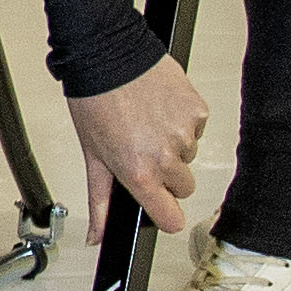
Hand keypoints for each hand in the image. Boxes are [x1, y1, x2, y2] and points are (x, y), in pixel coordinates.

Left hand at [67, 55, 208, 232]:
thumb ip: (100, 201)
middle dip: (166, 175)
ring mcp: (185, 133)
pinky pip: (196, 128)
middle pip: (182, 187)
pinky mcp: (197, 110)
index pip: (171, 218)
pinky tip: (159, 108)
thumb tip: (96, 237)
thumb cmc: (95, 101)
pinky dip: (181, 122)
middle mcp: (166, 156)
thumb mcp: (93, 156)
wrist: (107, 53)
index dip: (164, 213)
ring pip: (188, 155)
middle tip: (141, 150)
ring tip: (146, 123)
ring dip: (172, 145)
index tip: (159, 205)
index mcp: (139, 172)